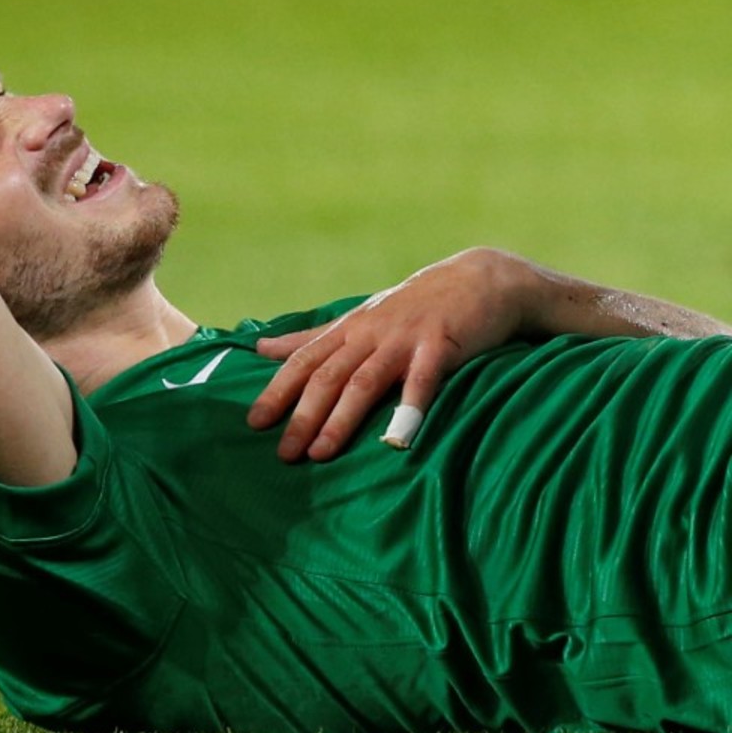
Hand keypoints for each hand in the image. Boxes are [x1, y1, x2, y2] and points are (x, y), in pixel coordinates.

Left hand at [246, 248, 525, 461]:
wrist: (479, 279)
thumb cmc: (413, 306)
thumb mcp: (358, 318)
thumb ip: (312, 337)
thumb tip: (261, 348)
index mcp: (348, 330)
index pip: (303, 361)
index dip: (277, 391)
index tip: (253, 423)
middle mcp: (370, 334)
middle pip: (328, 377)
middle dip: (302, 416)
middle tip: (283, 453)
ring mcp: (405, 339)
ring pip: (364, 382)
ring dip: (341, 419)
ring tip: (321, 453)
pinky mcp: (441, 345)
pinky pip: (423, 379)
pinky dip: (410, 406)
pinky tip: (398, 438)